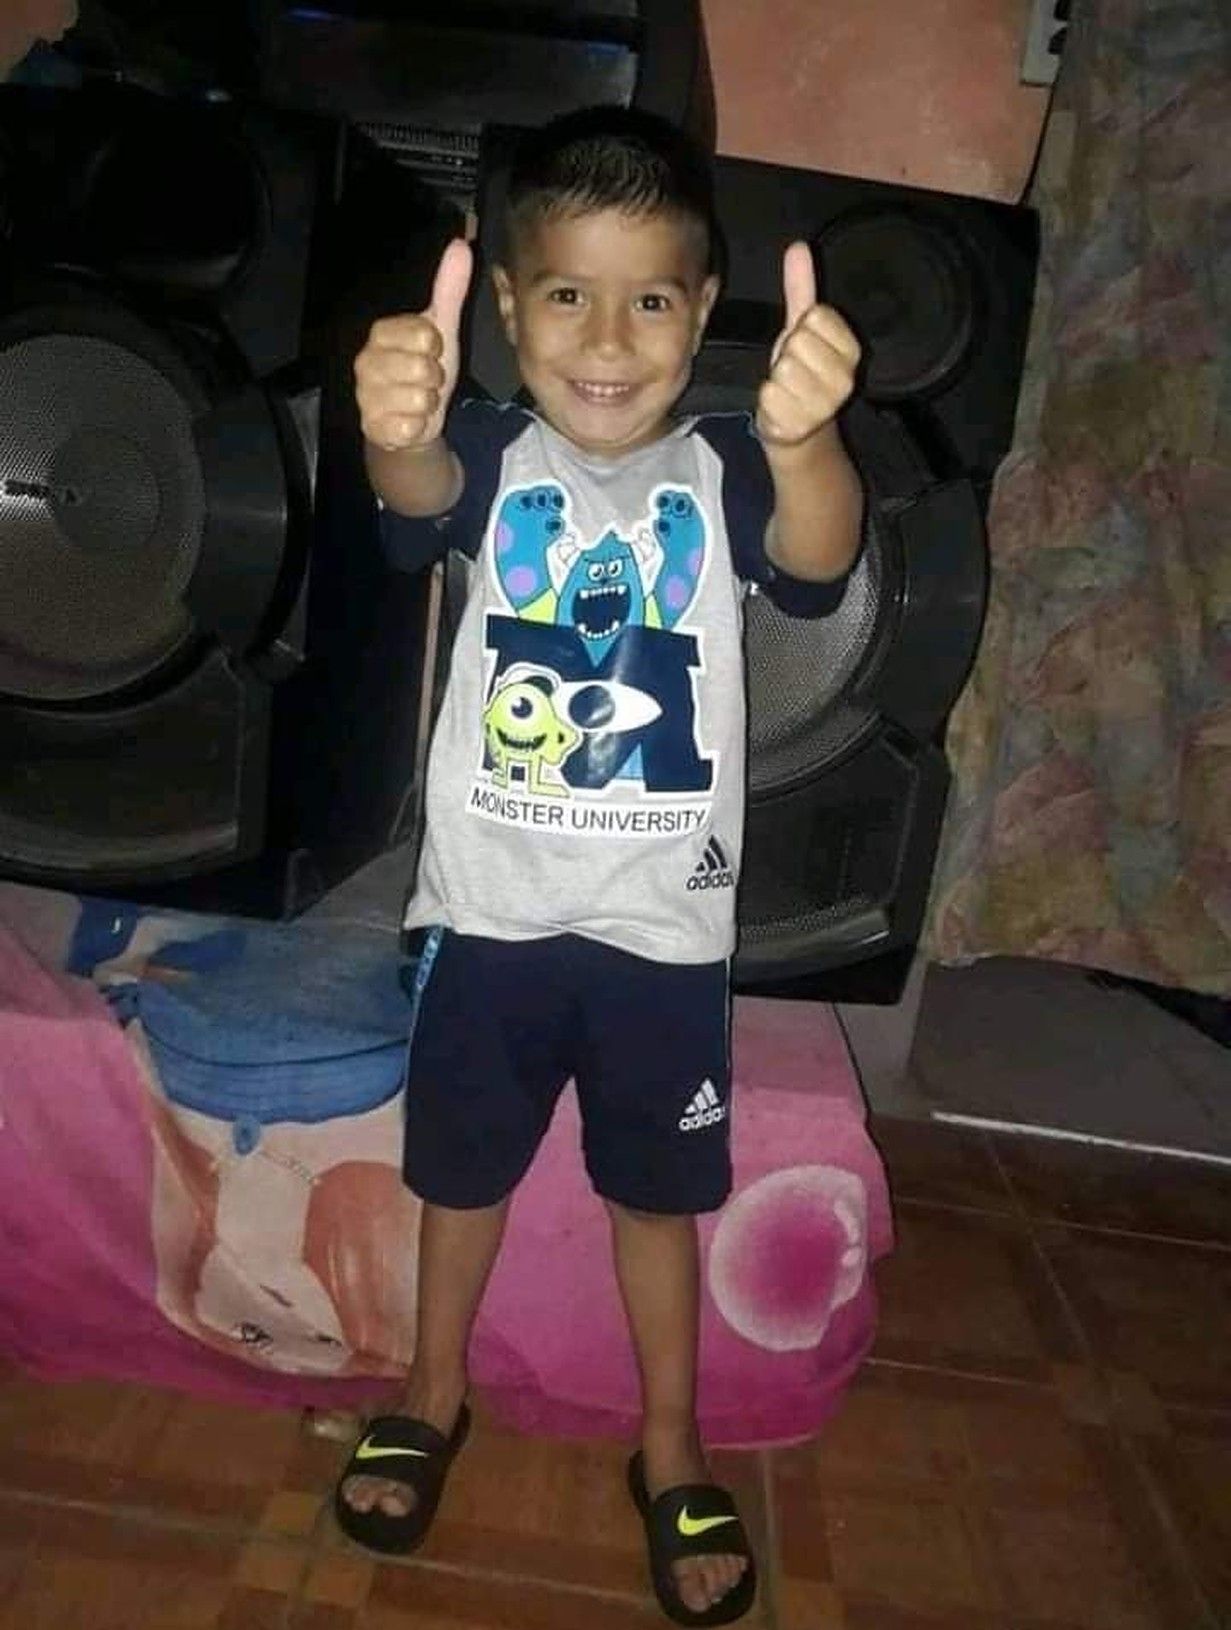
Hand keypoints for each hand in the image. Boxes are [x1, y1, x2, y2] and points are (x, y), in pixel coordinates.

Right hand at [354, 238, 472, 452]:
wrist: (412, 416)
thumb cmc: (425, 367)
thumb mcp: (441, 328)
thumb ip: (449, 288)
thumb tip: (460, 245)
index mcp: (381, 332)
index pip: (425, 335)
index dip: (437, 348)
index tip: (430, 352)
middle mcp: (365, 361)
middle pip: (423, 369)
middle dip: (434, 379)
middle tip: (425, 380)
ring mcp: (364, 395)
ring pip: (420, 400)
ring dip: (427, 405)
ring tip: (417, 400)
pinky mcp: (371, 426)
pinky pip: (409, 427)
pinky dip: (417, 427)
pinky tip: (408, 420)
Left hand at [756, 241, 860, 447]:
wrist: (799, 427)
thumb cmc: (800, 373)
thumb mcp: (801, 328)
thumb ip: (801, 288)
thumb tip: (798, 247)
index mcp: (851, 350)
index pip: (815, 316)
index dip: (800, 328)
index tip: (804, 345)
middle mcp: (846, 378)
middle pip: (797, 342)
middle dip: (786, 354)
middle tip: (793, 370)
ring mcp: (825, 405)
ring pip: (782, 370)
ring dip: (775, 379)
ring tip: (787, 389)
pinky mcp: (802, 425)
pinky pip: (769, 395)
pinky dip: (767, 400)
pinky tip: (780, 407)